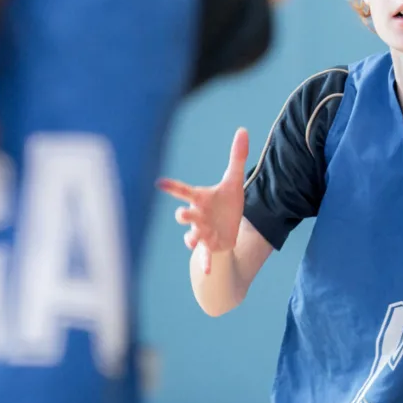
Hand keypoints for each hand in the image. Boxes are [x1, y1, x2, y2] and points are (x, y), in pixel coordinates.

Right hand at [157, 128, 249, 275]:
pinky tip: (207, 272)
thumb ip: (236, 156)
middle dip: (182, 215)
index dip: (172, 187)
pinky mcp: (211, 247)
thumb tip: (243, 130)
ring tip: (194, 241)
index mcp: (200, 198)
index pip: (184, 191)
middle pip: (185, 215)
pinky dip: (205, 263)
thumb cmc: (226, 204)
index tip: (160, 183)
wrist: (228, 230)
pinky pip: (206, 256)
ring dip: (192, 238)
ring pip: (192, 236)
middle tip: (181, 213)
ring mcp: (203, 233)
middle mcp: (198, 216)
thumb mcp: (234, 181)